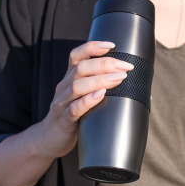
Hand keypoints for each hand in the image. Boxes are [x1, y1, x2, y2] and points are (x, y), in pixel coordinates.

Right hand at [38, 40, 132, 158]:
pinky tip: (100, 95)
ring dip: (100, 80)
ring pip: (77, 85)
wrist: (49, 140)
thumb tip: (135, 86)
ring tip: (119, 78)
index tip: (112, 45)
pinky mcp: (64, 120)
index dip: (92, 47)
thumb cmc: (73, 117)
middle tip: (126, 67)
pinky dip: (88, 100)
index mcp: (69, 79)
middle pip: (81, 68)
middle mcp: (64, 87)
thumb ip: (100, 88)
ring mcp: (62, 103)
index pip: (76, 56)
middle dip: (105, 64)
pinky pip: (74, 108)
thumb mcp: (82, 97)